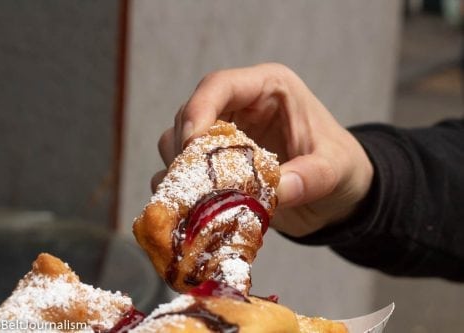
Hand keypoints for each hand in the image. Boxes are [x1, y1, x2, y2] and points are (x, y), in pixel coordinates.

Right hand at [153, 63, 372, 236]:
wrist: (338, 196)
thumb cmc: (341, 168)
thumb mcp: (335, 169)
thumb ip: (311, 177)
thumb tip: (277, 190)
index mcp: (268, 89)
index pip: (219, 85)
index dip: (199, 109)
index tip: (191, 144)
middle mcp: (240, 107)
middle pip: (190, 113)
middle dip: (185, 146)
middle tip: (192, 181)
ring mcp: (226, 135)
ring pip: (178, 140)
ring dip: (180, 167)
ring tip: (195, 195)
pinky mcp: (218, 163)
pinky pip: (183, 168)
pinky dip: (180, 185)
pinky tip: (190, 205)